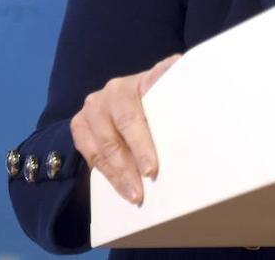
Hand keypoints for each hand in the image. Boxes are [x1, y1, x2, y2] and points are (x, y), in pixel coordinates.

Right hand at [69, 54, 180, 204]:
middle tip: (147, 180)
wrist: (128, 96)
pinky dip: (106, 173)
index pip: (139, 112)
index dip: (143, 142)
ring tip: (135, 194)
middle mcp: (114, 90)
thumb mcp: (171, 91)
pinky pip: (90, 153)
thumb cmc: (157, 98)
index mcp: (141, 81)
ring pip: (103, 147)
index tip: (152, 167)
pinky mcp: (79, 124)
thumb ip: (179, 92)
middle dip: (134, 160)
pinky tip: (120, 186)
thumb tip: (195, 88)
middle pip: (122, 130)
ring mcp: (93, 106)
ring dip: (119, 174)